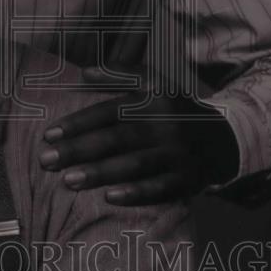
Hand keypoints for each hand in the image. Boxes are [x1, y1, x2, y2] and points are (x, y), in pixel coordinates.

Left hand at [39, 79, 239, 204]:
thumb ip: (120, 75)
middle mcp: (167, 124)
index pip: (110, 111)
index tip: (48, 135)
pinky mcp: (189, 179)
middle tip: (46, 161)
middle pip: (117, 139)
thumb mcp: (155, 83)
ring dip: (100, 173)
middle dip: (79, 151)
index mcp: (154, 99)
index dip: (78, 123)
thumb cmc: (175, 110)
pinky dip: (135, 194)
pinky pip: (160, 188)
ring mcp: (179, 153)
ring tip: (67, 181)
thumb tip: (84, 72)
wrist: (224, 138)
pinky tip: (109, 198)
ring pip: (135, 164)